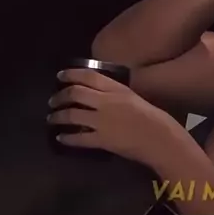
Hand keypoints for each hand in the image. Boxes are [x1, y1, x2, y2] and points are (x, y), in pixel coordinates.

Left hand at [47, 69, 175, 162]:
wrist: (160, 139)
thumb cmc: (153, 118)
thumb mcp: (134, 98)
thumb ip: (116, 95)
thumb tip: (99, 95)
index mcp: (117, 89)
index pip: (88, 76)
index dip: (70, 74)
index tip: (60, 76)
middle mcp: (106, 102)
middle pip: (75, 93)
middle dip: (60, 96)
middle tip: (53, 101)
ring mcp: (102, 121)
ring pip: (72, 114)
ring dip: (58, 116)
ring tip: (52, 118)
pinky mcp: (102, 140)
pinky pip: (79, 138)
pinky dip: (67, 138)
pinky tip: (61, 138)